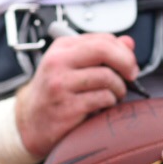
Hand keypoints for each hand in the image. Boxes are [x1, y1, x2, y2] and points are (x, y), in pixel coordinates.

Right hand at [14, 33, 138, 156]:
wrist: (31, 124)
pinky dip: (109, 104)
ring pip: (107, 78)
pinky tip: (102, 108)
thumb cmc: (56, 93)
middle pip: (104, 51)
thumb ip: (101, 53)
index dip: (123, 51)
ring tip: (113, 96)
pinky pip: (102, 99)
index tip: (130, 64)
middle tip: (131, 76)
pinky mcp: (66, 107)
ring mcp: (60, 85)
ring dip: (119, 89)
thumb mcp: (74, 67)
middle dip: (126, 63)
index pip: (102, 39)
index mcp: (61, 48)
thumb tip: (129, 43)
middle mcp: (57, 63)